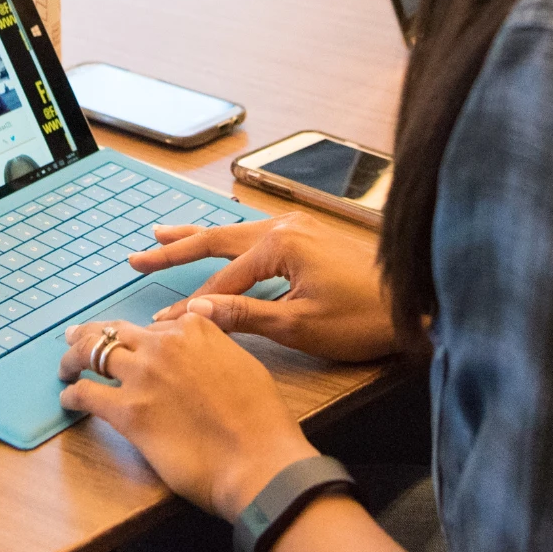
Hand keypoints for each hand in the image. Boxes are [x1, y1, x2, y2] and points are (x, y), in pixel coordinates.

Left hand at [59, 314, 316, 520]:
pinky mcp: (128, 412)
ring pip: (92, 352)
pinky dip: (73, 395)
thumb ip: (216, 346)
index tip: (130, 345)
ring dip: (73, 358)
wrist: (258, 459)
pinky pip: (87, 394)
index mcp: (195, 329)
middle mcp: (164, 344)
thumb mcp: (244, 364)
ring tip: (65, 367)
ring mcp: (143, 376)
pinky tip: (68, 400)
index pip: (154, 326)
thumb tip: (202, 340)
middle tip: (76, 338)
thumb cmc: (261, 420)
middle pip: (116, 330)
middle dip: (92, 333)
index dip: (139, 338)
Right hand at [132, 214, 399, 361]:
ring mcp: (299, 227)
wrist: (414, 305)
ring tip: (164, 233)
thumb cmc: (362, 318)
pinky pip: (256, 233)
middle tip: (138, 254)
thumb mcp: (299, 325)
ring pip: (235, 230)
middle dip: (176, 248)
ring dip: (199, 235)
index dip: (188, 305)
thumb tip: (197, 313)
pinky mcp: (310, 236)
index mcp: (278, 244)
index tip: (160, 323)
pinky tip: (222, 238)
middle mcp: (284, 226)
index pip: (220, 279)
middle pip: (217, 238)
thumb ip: (245, 315)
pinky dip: (229, 238)